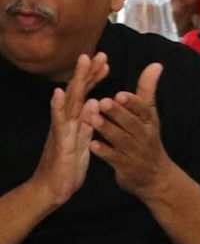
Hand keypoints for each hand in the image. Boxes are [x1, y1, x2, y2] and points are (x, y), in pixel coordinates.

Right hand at [29, 53, 107, 211]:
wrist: (51, 190)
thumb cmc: (68, 165)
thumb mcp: (85, 141)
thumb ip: (90, 122)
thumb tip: (97, 101)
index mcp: (76, 121)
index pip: (86, 95)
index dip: (94, 78)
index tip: (105, 61)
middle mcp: (67, 121)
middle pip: (77, 92)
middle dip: (87, 72)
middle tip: (97, 53)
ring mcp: (61, 129)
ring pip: (69, 101)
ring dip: (76, 80)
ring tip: (83, 62)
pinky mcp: (59, 142)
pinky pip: (58, 122)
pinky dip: (57, 106)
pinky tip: (57, 94)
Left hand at [89, 62, 176, 198]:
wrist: (154, 176)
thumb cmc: (147, 139)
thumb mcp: (150, 114)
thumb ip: (147, 90)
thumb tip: (155, 64)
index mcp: (150, 121)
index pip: (144, 109)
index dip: (132, 102)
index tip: (119, 94)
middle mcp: (145, 135)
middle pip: (131, 123)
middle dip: (118, 113)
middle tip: (103, 102)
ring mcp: (135, 152)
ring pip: (121, 139)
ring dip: (107, 129)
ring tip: (92, 119)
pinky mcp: (125, 167)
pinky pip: (114, 158)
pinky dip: (104, 152)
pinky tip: (92, 145)